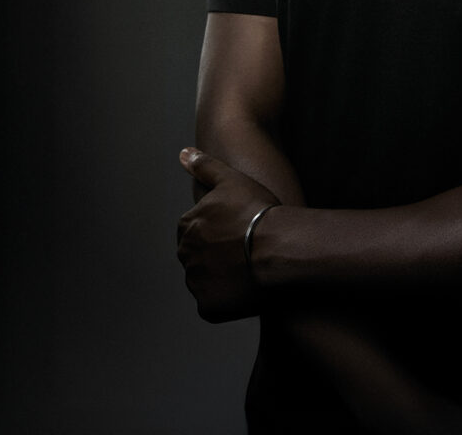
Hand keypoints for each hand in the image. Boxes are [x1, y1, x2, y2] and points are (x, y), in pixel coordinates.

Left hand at [176, 147, 280, 321]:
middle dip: (218, 256)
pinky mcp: (208, 307)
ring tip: (250, 271)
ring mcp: (196, 283)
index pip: (196, 231)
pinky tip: (247, 289)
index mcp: (187, 226)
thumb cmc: (258, 211)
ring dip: (222, 278)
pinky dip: (228, 300)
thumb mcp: (231, 179)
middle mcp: (185, 255)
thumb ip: (204, 166)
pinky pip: (214, 305)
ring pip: (206, 281)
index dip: (219, 232)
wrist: (278, 248)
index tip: (238, 232)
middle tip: (246, 253)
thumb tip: (183, 153)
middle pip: (199, 257)